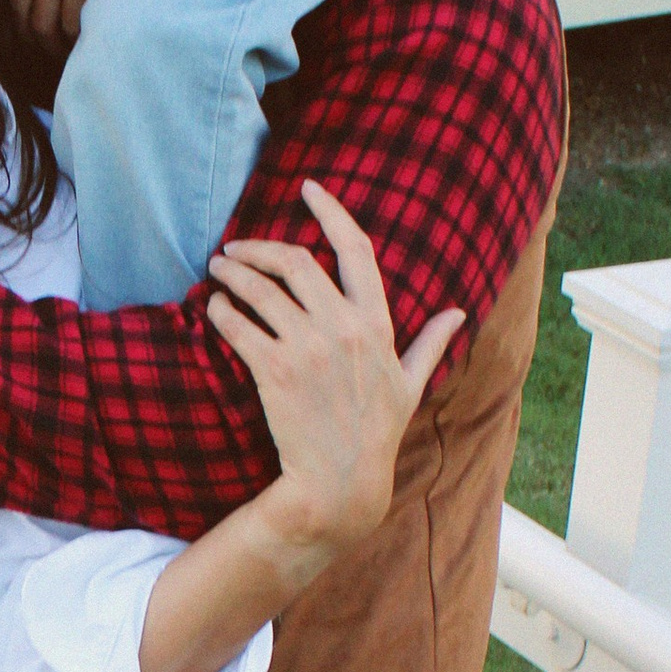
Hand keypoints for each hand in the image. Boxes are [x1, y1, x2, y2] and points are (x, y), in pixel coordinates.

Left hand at [16, 0, 163, 54]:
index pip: (17, 2)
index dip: (24, 27)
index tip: (36, 39)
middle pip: (32, 22)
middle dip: (42, 45)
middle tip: (58, 56)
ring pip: (55, 27)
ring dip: (65, 47)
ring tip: (79, 54)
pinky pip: (81, 20)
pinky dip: (85, 36)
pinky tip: (94, 40)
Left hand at [205, 182, 464, 560]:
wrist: (340, 483)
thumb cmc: (375, 434)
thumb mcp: (410, 385)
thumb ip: (430, 344)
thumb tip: (457, 313)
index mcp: (377, 324)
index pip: (356, 249)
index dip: (330, 211)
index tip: (307, 188)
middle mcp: (343, 328)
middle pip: (295, 261)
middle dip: (258, 247)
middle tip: (235, 249)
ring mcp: (308, 348)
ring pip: (261, 289)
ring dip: (233, 273)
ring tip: (217, 270)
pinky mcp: (275, 371)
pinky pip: (239, 326)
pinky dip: (220, 311)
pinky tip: (213, 309)